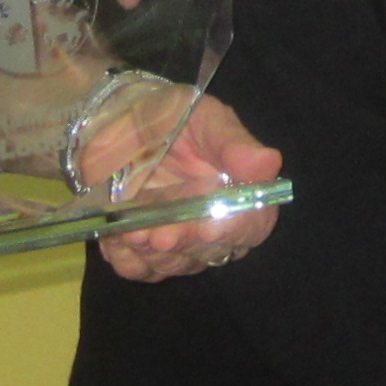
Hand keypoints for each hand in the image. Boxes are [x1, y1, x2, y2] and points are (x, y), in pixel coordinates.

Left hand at [95, 92, 284, 281]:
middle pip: (210, 250)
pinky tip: (117, 239)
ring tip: (131, 233)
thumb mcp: (203, 117)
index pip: (252, 224)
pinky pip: (140, 269)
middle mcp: (214, 225)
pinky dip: (128, 259)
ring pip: (174, 264)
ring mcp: (179, 242)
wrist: (119, 120)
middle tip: (161, 235)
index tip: (208, 226)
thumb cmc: (170, 116)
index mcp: (241, 192)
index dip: (234, 229)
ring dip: (153, 254)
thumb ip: (232, 142)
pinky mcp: (145, 253)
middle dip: (184, 243)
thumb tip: (269, 162)